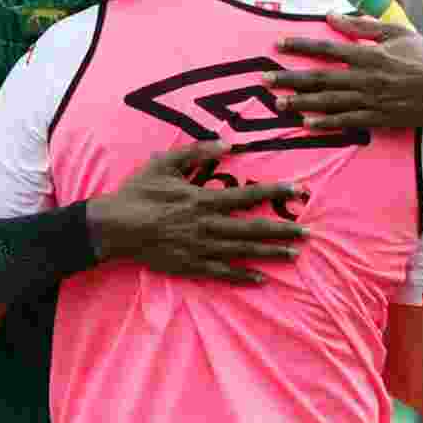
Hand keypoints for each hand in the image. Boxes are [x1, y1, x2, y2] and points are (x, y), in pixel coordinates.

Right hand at [87, 140, 308, 284]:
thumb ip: (196, 151)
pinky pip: (223, 273)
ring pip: (243, 251)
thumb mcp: (164, 163)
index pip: (247, 196)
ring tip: (294, 253)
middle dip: (282, 229)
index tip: (299, 190)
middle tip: (308, 232)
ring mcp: (200, 249)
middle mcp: (207, 226)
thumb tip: (227, 143)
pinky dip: (243, 276)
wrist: (114, 227)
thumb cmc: (138, 192)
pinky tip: (261, 279)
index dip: (275, 192)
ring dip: (270, 253)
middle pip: (252, 228)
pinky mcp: (191, 266)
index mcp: (202, 200)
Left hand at [266, 14, 422, 130]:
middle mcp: (366, 77)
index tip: (277, 43)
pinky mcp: (380, 118)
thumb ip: (362, 26)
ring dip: (301, 102)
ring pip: (329, 101)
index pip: (327, 48)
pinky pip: (348, 121)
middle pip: (320, 77)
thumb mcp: (396, 32)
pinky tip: (307, 123)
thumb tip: (331, 16)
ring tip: (278, 103)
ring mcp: (372, 99)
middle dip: (290, 77)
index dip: (300, 45)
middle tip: (264, 79)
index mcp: (369, 53)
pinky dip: (326, 122)